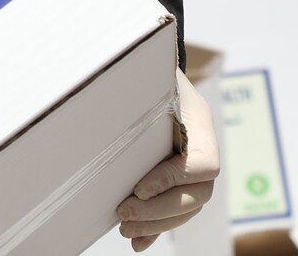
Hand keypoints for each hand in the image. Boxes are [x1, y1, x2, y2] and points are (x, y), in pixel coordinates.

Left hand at [116, 67, 218, 249]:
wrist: (150, 60)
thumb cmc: (143, 62)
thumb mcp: (144, 71)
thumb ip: (133, 89)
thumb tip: (95, 96)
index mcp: (198, 119)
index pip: (202, 164)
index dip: (172, 180)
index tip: (139, 187)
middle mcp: (202, 144)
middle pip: (198, 194)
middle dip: (160, 210)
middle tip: (123, 212)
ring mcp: (194, 162)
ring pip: (189, 206)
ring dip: (157, 223)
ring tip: (125, 226)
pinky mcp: (180, 176)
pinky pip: (178, 209)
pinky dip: (158, 228)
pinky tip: (138, 240)